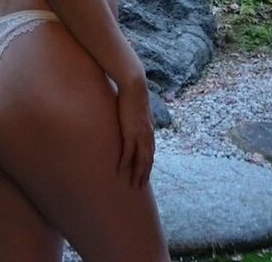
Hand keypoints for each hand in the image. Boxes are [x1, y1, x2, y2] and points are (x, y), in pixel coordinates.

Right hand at [116, 73, 154, 188]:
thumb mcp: (139, 107)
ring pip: (141, 160)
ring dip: (137, 173)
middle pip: (148, 159)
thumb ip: (138, 115)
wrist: (135, 85)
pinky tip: (121, 171)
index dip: (148, 163)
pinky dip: (125, 163)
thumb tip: (134, 116)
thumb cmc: (135, 92)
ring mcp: (140, 134)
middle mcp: (148, 134)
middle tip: (139, 186)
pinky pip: (128, 152)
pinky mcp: (130, 132)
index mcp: (150, 128)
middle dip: (144, 173)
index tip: (145, 173)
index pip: (151, 151)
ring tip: (133, 184)